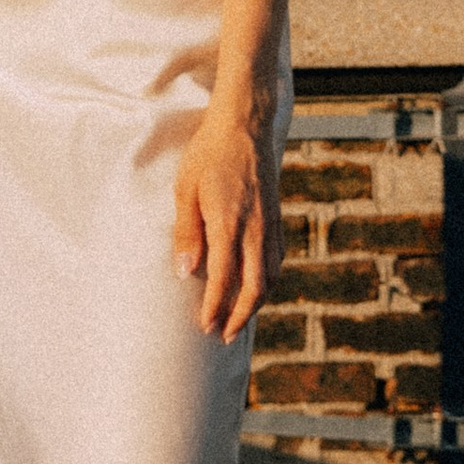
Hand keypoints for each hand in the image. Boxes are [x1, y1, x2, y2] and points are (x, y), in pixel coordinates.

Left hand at [172, 108, 280, 339]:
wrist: (245, 126)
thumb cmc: (208, 154)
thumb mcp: (186, 190)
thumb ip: (187, 233)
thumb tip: (185, 272)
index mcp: (229, 222)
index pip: (223, 277)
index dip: (215, 306)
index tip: (205, 326)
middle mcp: (255, 229)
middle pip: (255, 287)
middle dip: (240, 316)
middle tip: (224, 336)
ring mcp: (270, 225)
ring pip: (270, 276)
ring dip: (256, 303)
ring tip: (238, 319)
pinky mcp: (277, 219)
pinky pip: (276, 260)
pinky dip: (268, 282)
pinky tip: (256, 287)